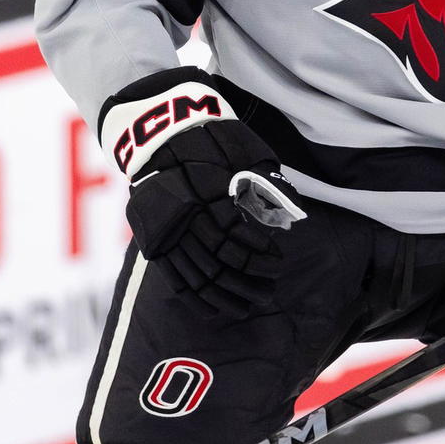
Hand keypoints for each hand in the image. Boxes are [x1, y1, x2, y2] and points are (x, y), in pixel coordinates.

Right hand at [100, 69, 305, 316]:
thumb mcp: (245, 153)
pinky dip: (196, 298)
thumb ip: (266, 184)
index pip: (238, 238)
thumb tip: (291, 217)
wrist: (161, 133)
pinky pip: (174, 278)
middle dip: (249, 282)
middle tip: (269, 292)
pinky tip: (215, 310)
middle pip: (221, 263)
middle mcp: (187, 217)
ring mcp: (167, 232)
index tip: (278, 262)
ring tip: (249, 306)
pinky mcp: (153, 241)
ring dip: (227, 295)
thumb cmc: (211, 139)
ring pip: (198, 276)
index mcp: (209, 196)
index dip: (260, 255)